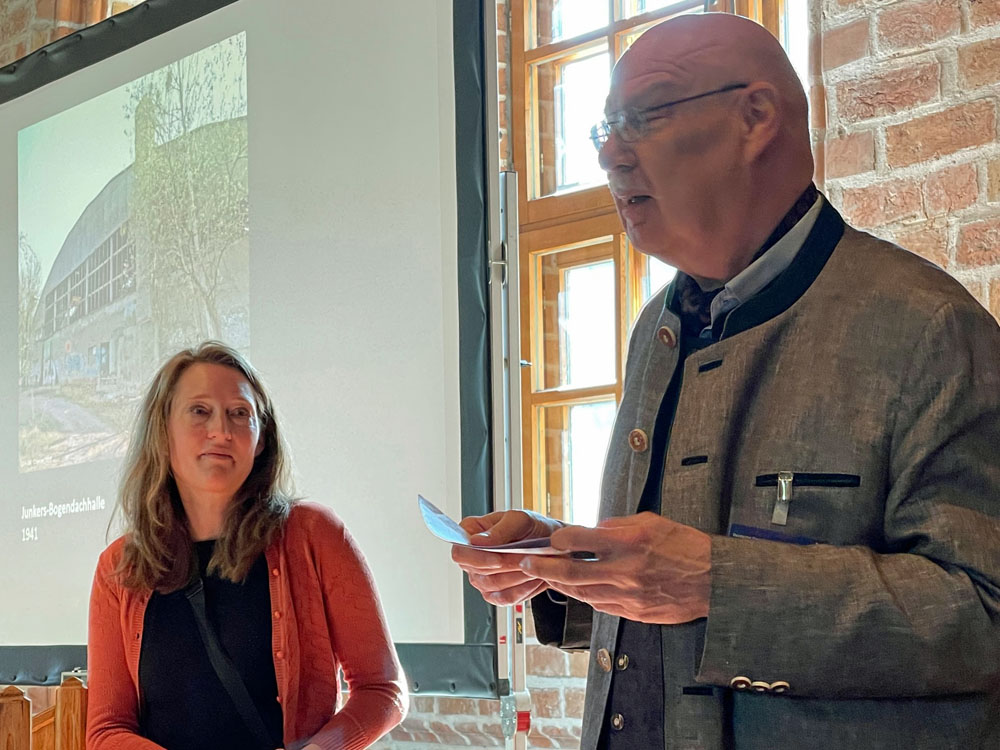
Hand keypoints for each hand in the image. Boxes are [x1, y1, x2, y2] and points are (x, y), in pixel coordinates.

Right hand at [451, 510, 563, 605]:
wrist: (551, 546)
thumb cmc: (532, 528)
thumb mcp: (520, 520)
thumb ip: (499, 530)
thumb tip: (476, 542)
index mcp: (470, 533)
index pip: (459, 552)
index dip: (477, 559)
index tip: (498, 559)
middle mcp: (472, 556)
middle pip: (476, 572)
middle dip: (505, 566)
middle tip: (526, 557)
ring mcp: (481, 577)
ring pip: (491, 586)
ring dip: (516, 577)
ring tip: (533, 565)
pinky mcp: (495, 593)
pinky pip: (504, 598)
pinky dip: (522, 589)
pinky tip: (533, 577)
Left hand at [519, 512, 711, 623]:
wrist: (714, 581)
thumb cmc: (685, 547)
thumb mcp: (651, 522)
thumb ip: (617, 526)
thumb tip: (591, 531)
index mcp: (629, 542)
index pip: (579, 540)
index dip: (559, 540)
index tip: (550, 540)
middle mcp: (625, 570)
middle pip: (571, 573)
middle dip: (543, 568)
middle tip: (526, 564)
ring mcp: (628, 595)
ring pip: (582, 593)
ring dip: (560, 584)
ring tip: (546, 576)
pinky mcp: (633, 612)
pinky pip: (600, 605)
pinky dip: (585, 596)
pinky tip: (577, 589)